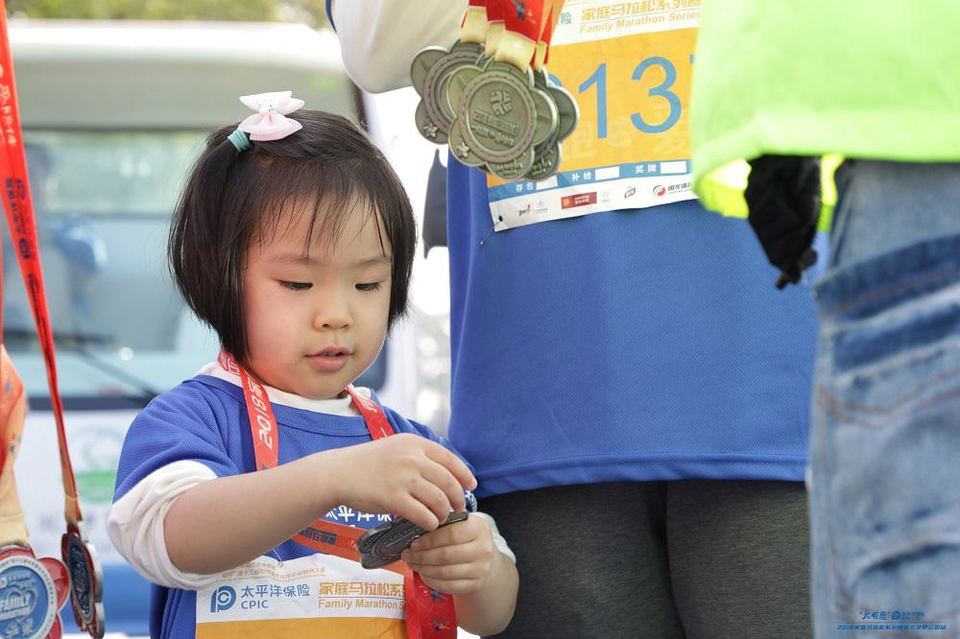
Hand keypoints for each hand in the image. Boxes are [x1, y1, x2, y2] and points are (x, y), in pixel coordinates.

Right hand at [326, 433, 475, 530]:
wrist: (339, 473)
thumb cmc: (368, 463)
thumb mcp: (396, 448)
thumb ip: (419, 456)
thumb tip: (446, 472)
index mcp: (414, 443)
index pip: (450, 459)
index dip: (464, 474)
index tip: (471, 485)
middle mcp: (412, 458)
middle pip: (448, 481)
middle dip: (457, 497)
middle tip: (458, 507)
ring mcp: (403, 478)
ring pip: (438, 499)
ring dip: (444, 512)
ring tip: (441, 518)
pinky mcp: (393, 498)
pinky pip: (422, 514)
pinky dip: (430, 522)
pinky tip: (429, 525)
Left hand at [401, 514, 495, 594]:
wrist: (484, 557)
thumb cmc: (466, 537)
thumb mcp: (460, 523)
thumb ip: (443, 523)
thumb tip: (414, 526)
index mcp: (479, 528)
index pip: (450, 535)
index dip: (428, 540)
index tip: (413, 543)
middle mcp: (483, 549)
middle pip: (445, 555)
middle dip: (421, 556)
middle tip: (407, 555)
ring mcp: (481, 569)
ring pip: (444, 572)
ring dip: (423, 569)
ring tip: (412, 564)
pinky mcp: (475, 585)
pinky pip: (447, 586)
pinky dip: (431, 581)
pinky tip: (423, 574)